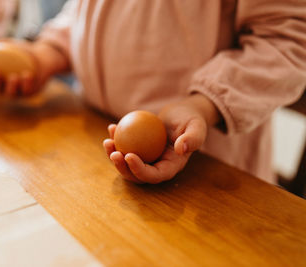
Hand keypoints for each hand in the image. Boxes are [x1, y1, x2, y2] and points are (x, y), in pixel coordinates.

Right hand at [0, 40, 67, 97]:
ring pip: (13, 93)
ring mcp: (19, 93)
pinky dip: (27, 83)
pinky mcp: (31, 92)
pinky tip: (26, 74)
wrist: (42, 57)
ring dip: (12, 86)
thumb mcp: (6, 45)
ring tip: (13, 76)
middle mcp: (7, 90)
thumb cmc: (20, 51)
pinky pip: (28, 90)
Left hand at [103, 94, 220, 183]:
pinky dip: (117, 139)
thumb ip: (193, 138)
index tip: (129, 155)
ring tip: (108, 141)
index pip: (154, 175)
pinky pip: (125, 147)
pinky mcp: (140, 148)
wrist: (183, 113)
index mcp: (171, 167)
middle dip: (122, 168)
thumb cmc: (192, 119)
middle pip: (136, 174)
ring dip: (114, 155)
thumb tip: (180, 149)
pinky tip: (111, 127)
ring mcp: (147, 158)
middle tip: (114, 153)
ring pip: (127, 163)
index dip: (139, 170)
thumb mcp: (197, 126)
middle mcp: (157, 166)